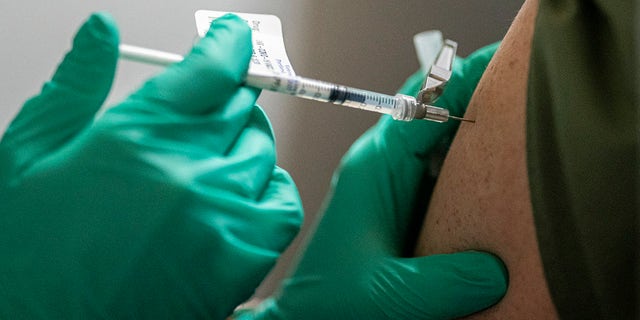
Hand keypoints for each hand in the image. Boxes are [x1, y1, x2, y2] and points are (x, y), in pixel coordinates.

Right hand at [0, 13, 301, 318]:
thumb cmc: (28, 251)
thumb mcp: (28, 156)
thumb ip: (74, 86)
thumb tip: (101, 28)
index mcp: (137, 134)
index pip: (212, 68)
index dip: (229, 45)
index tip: (233, 39)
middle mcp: (188, 169)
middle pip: (242, 109)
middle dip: (227, 103)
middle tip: (209, 113)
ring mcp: (219, 216)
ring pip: (264, 153)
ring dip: (242, 149)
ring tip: (211, 164)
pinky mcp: (240, 260)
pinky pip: (282, 205)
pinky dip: (267, 194)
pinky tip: (237, 199)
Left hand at [234, 43, 503, 319]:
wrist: (308, 317)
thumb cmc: (332, 302)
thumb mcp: (392, 295)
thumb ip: (448, 281)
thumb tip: (500, 269)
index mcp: (374, 169)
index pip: (422, 107)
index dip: (463, 81)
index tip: (505, 68)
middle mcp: (384, 166)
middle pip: (435, 112)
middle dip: (476, 100)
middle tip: (524, 104)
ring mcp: (394, 183)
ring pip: (441, 139)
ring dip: (476, 133)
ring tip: (521, 136)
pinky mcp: (404, 204)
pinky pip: (442, 170)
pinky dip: (470, 167)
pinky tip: (497, 180)